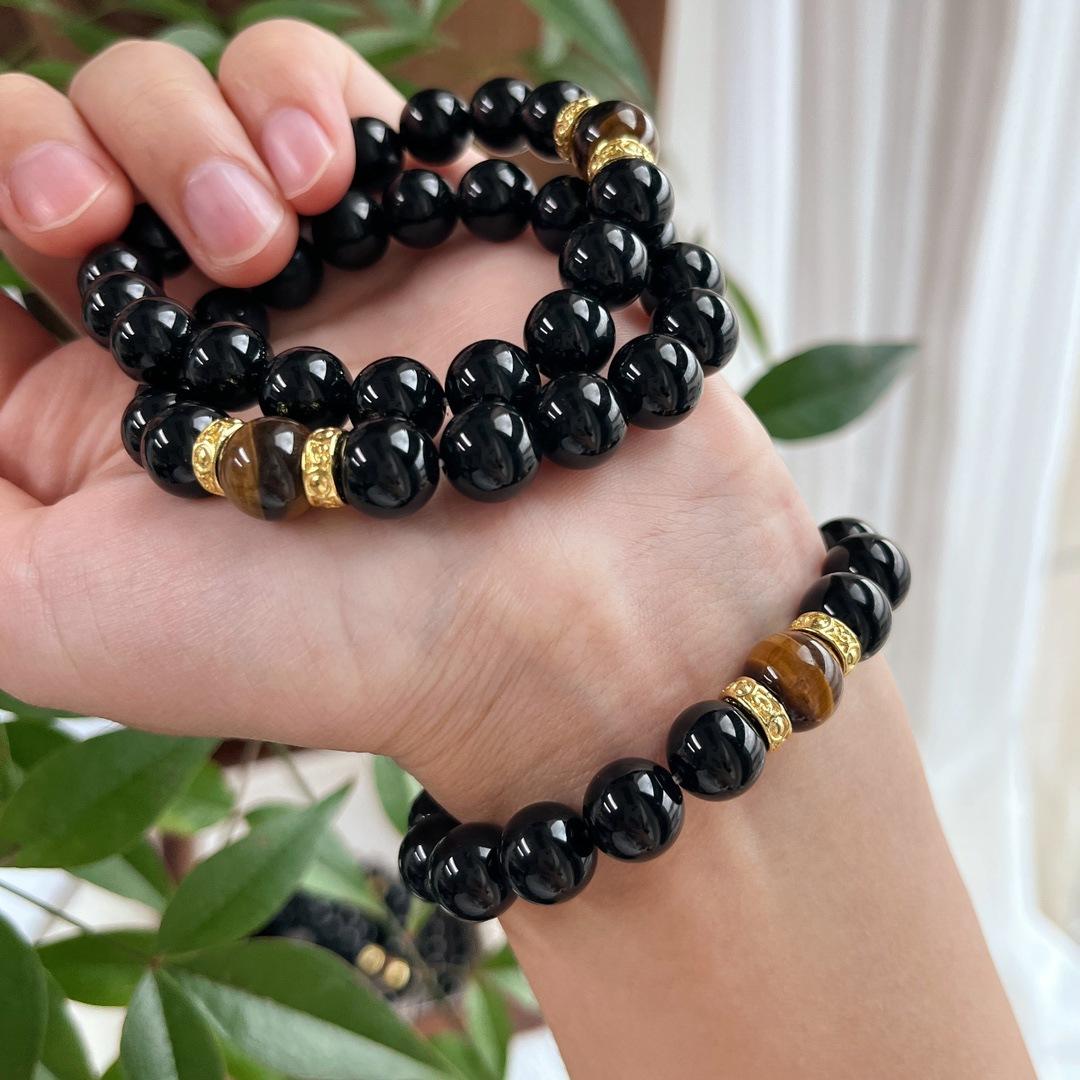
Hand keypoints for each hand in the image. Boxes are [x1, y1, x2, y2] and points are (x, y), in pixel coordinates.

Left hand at [0, 20, 823, 817]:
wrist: (566, 611)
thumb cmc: (318, 639)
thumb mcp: (43, 617)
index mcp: (90, 418)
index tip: (28, 233)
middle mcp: (191, 329)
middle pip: (53, 152)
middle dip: (45, 152)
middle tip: (98, 222)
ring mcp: (306, 261)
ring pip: (179, 95)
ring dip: (182, 126)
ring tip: (273, 235)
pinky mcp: (412, 208)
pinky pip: (313, 79)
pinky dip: (293, 89)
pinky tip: (329, 178)